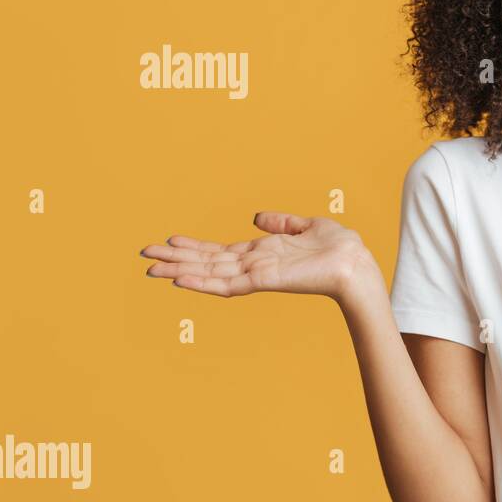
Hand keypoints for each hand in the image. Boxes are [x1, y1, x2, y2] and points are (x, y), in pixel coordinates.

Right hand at [139, 212, 375, 302]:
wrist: (356, 263)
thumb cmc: (338, 248)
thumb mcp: (307, 225)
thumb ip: (282, 222)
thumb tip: (257, 217)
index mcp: (262, 253)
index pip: (220, 252)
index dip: (194, 247)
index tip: (169, 242)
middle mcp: (254, 265)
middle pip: (207, 263)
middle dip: (176, 260)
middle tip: (145, 258)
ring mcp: (257, 275)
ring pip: (211, 274)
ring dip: (180, 271)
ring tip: (152, 270)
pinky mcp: (264, 281)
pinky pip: (228, 284)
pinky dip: (203, 283)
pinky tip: (181, 280)